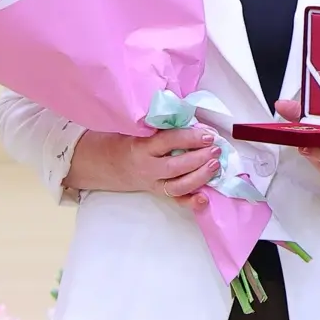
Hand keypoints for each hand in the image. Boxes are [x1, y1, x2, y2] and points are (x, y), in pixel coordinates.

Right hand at [64, 128, 219, 211]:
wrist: (104, 164)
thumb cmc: (123, 140)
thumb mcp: (136, 128)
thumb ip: (159, 124)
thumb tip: (191, 118)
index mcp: (141, 147)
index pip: (168, 142)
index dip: (190, 138)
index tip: (208, 134)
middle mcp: (147, 168)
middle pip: (176, 167)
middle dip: (199, 158)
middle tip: (216, 149)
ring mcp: (153, 183)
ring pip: (178, 186)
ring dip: (200, 177)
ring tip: (215, 165)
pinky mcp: (158, 192)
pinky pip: (175, 200)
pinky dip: (191, 202)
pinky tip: (205, 198)